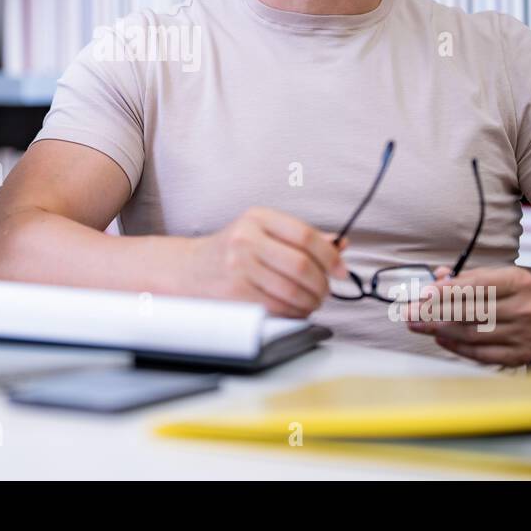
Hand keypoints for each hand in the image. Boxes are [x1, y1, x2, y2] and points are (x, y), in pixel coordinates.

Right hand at [189, 207, 348, 317]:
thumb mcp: (262, 231)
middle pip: (302, 266)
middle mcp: (246, 239)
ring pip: (292, 290)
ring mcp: (238, 266)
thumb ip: (299, 237)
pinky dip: (294, 312)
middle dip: (322, 284)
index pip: (306, 236)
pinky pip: (276, 307)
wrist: (190, 268)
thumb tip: (340, 245)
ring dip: (310, 301)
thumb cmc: (231, 250)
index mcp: (258, 217)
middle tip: (326, 291)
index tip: (341, 270)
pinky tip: (295, 309)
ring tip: (312, 301)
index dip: (330, 256)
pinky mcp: (234, 292)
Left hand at [403, 265, 530, 366]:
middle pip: (470, 313)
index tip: (421, 294)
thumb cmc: (516, 292)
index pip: (475, 287)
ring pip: (472, 334)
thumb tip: (436, 277)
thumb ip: (465, 277)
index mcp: (518, 283)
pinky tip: (439, 339)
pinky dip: (456, 346)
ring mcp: (523, 335)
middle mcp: (524, 309)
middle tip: (408, 313)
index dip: (445, 291)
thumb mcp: (498, 275)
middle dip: (433, 313)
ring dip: (439, 330)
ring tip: (417, 325)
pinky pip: (481, 353)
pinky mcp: (519, 356)